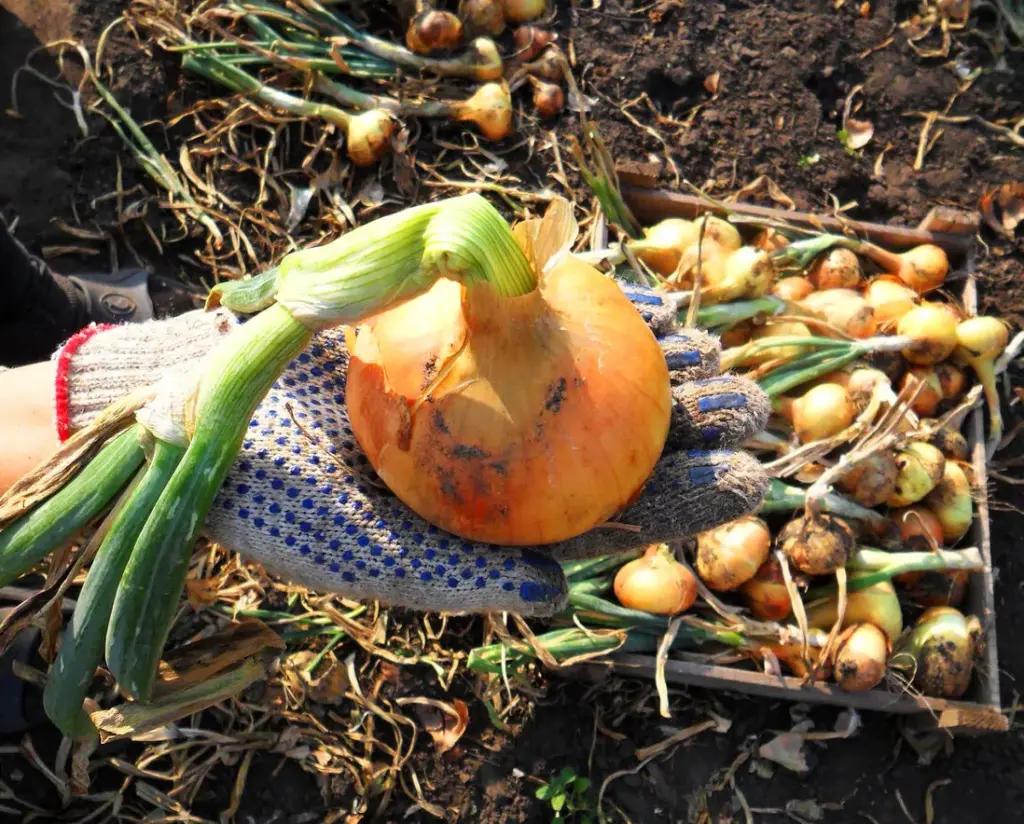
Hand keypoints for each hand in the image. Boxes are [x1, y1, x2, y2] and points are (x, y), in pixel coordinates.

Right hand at [195, 281, 769, 614]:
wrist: (209, 412)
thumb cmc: (280, 497)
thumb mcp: (360, 555)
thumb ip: (456, 579)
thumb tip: (552, 595)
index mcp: (497, 521)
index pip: (605, 519)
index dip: (679, 502)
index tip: (748, 483)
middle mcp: (503, 460)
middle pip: (611, 447)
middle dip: (689, 430)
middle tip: (758, 409)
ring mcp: (486, 395)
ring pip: (584, 380)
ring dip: (651, 368)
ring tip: (718, 356)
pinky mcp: (459, 338)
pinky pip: (535, 321)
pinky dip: (582, 310)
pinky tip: (633, 301)